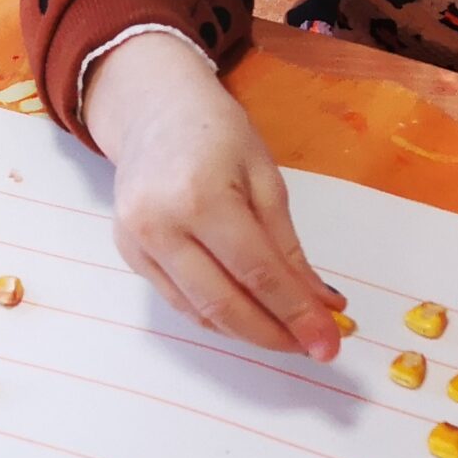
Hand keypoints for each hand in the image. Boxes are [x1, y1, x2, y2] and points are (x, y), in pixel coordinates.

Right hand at [85, 31, 344, 358]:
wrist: (152, 110)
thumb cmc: (217, 133)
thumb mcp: (266, 178)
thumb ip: (288, 247)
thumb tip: (322, 305)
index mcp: (201, 196)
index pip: (257, 273)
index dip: (297, 314)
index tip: (330, 342)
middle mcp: (160, 225)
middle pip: (224, 304)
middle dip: (275, 334)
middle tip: (314, 347)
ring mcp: (136, 243)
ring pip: (199, 313)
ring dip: (249, 332)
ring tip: (288, 335)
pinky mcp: (127, 254)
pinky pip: (179, 302)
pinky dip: (217, 317)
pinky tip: (249, 316)